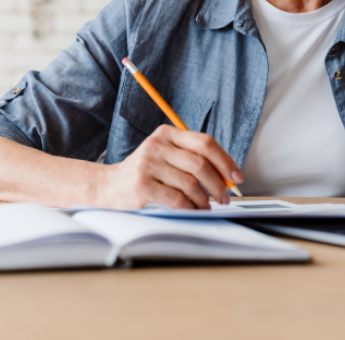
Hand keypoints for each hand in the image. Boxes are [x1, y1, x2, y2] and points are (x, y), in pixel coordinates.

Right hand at [97, 125, 243, 209]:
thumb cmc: (144, 172)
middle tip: (225, 197)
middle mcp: (157, 145)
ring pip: (190, 183)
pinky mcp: (141, 185)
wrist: (108, 186)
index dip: (225, 161)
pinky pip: (176, 198)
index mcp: (167, 133)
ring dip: (204, 199)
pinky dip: (190, 207)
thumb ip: (192, 158)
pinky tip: (191, 209)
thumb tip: (226, 174)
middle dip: (218, 184)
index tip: (236, 177)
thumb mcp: (165, 155)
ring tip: (205, 206)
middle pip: (200, 163)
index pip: (205, 142)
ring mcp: (147, 164)